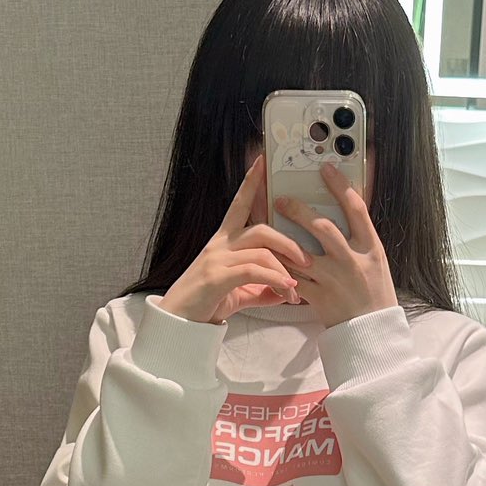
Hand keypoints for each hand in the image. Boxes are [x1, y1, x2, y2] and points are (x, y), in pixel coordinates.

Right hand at [160, 154, 308, 323]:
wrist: (177, 324)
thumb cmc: (205, 305)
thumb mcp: (239, 295)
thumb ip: (263, 289)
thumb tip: (287, 291)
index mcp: (224, 243)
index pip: (240, 205)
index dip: (251, 182)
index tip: (263, 161)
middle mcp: (220, 245)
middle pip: (260, 228)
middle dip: (288, 241)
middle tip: (307, 260)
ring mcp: (217, 259)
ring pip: (260, 250)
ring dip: (284, 268)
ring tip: (298, 287)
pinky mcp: (216, 277)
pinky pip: (253, 270)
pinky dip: (274, 279)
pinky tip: (287, 290)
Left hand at [273, 160, 397, 327]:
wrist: (372, 333)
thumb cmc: (375, 292)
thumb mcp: (375, 260)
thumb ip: (359, 236)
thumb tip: (342, 207)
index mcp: (370, 247)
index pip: (356, 208)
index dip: (339, 186)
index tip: (325, 168)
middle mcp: (353, 261)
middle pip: (323, 228)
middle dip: (299, 211)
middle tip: (281, 200)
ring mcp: (334, 280)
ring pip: (301, 254)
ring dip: (281, 238)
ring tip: (266, 227)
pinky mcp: (319, 297)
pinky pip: (293, 278)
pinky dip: (280, 267)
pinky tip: (269, 258)